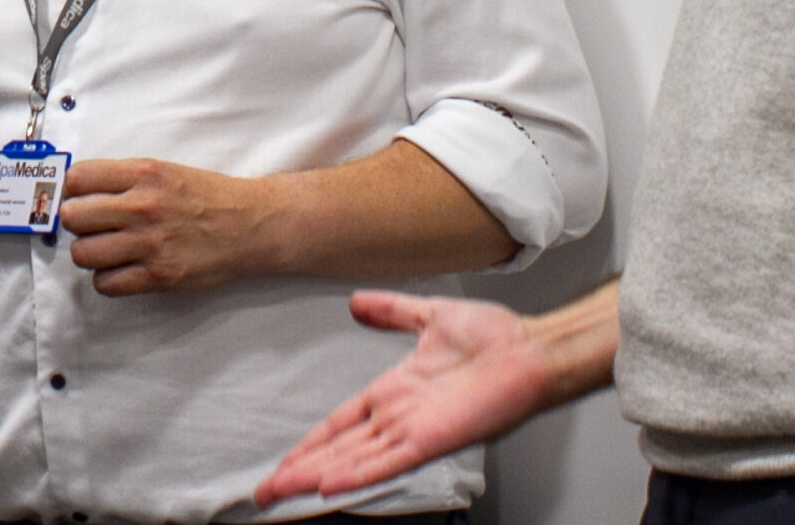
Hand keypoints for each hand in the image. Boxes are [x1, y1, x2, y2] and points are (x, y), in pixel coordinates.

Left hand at [58, 156, 280, 294]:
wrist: (251, 225)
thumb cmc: (207, 197)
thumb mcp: (165, 171)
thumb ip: (125, 179)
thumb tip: (78, 190)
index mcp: (144, 173)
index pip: (77, 178)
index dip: (73, 190)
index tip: (81, 198)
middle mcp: (142, 206)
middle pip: (73, 217)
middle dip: (79, 223)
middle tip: (94, 226)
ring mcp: (149, 243)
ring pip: (83, 253)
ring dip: (90, 253)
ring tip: (108, 249)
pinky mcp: (158, 276)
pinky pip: (105, 284)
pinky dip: (109, 279)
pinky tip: (124, 269)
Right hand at [254, 291, 585, 505]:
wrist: (530, 349)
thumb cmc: (494, 337)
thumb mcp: (430, 317)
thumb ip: (392, 312)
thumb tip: (356, 301)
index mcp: (395, 392)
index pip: (340, 425)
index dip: (311, 444)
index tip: (283, 461)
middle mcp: (399, 418)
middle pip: (338, 450)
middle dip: (299, 471)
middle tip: (265, 493)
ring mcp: (413, 431)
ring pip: (354, 461)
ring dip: (317, 477)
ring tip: (283, 492)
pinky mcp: (432, 439)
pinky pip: (388, 460)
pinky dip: (359, 474)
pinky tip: (331, 486)